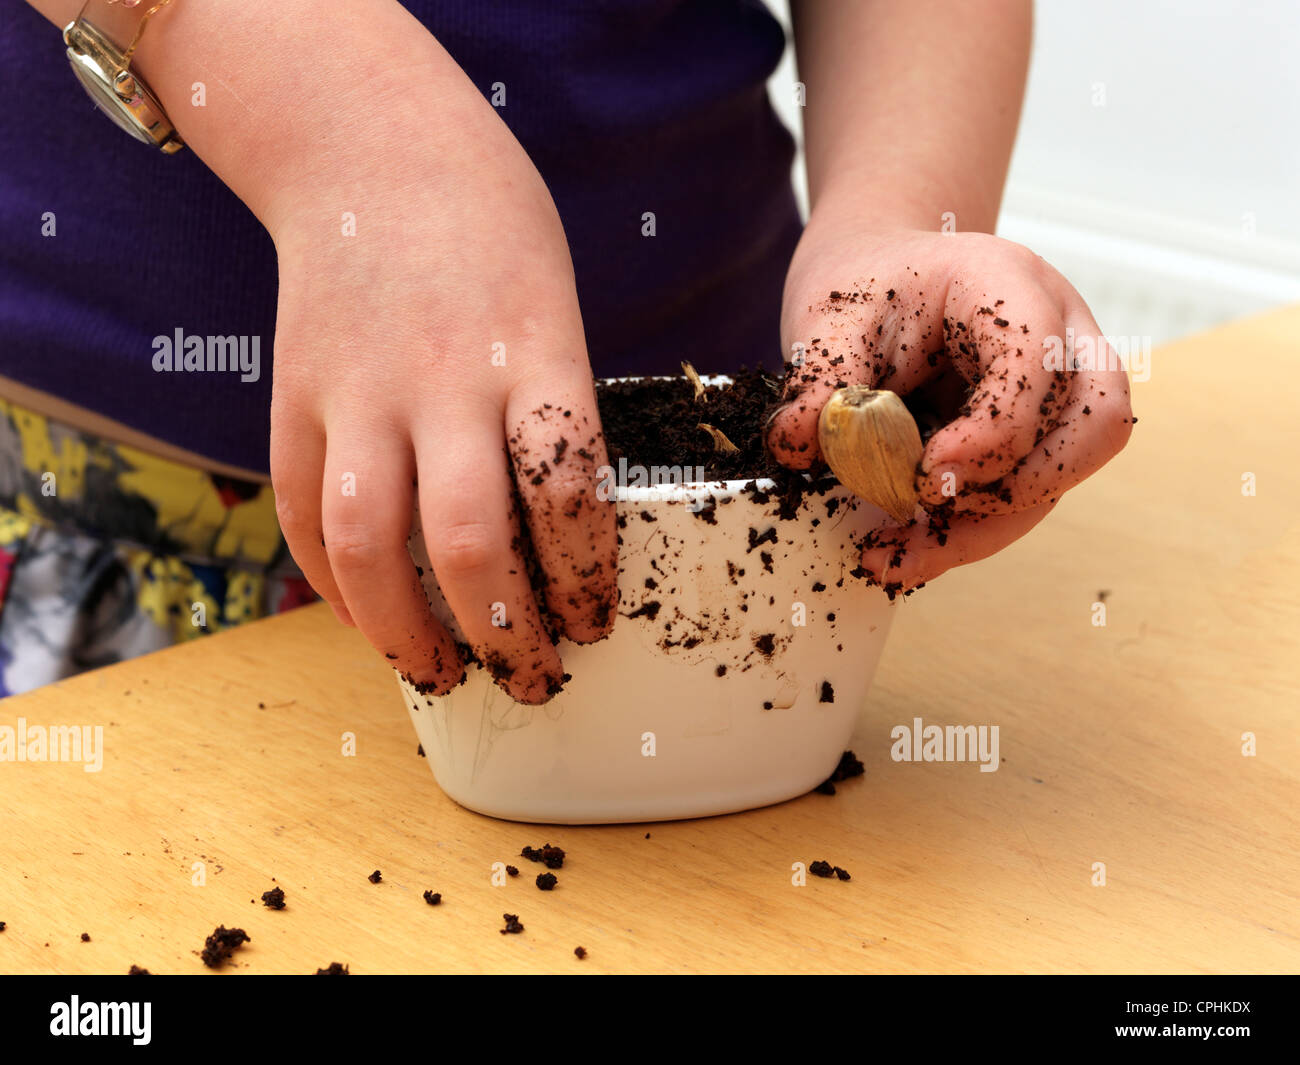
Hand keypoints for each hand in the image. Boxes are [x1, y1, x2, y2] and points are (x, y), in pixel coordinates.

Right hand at [266, 67, 616, 703]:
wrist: (371, 148)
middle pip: (468, 541)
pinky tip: (365, 618)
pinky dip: (330, 581)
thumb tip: (553, 543)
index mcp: (532, 354)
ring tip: (440, 672)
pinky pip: (300, 510)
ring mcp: (357, 389)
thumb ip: (554, 418)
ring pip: (367, 543)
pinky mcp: (294, 394)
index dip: (582, 578)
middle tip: (532, 677)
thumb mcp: (556, 312)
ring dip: (405, 631)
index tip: (593, 620)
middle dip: (504, 632)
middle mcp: (441, 379)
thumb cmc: (493, 235)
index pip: (566, 494)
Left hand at [769, 217, 1134, 591]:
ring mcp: (1059, 389)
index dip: (993, 432)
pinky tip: (902, 554)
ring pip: (1062, 477)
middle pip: (1094, 427)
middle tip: (929, 508)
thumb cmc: (866, 286)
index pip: (1039, 362)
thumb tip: (797, 445)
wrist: (879, 276)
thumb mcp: (829, 319)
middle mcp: (1059, 334)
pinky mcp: (1037, 438)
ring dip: (983, 530)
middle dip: (1015, 490)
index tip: (925, 475)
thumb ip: (818, 381)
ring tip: (893, 556)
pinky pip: (1024, 498)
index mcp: (1010, 284)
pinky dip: (966, 534)